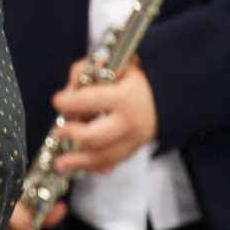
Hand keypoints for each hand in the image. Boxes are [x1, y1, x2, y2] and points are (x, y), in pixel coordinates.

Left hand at [47, 59, 158, 175]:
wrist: (171, 94)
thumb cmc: (138, 76)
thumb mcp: (114, 63)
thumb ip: (86, 71)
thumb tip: (68, 90)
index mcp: (123, 97)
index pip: (88, 101)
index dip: (68, 102)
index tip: (57, 100)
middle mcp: (128, 122)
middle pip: (93, 136)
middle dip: (71, 133)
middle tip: (59, 131)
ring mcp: (133, 139)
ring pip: (102, 157)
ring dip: (78, 162)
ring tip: (60, 164)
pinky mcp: (135, 149)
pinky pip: (112, 162)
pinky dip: (95, 166)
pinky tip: (80, 166)